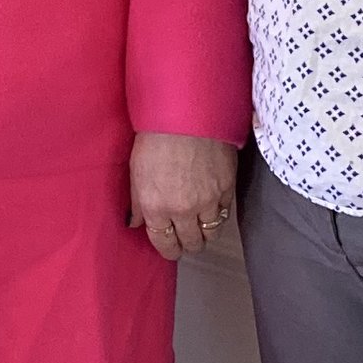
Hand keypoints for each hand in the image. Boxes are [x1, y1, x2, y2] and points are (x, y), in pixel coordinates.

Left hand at [127, 131, 238, 262]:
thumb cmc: (156, 136)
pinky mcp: (227, 189)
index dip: (168, 249)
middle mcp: (183, 210)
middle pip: (191, 244)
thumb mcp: (136, 170)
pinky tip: (212, 206)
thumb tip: (135, 222)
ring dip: (204, 232)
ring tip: (199, 224)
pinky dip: (218, 214)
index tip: (170, 247)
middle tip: (185, 236)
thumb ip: (136, 201)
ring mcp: (208, 201)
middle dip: (187, 244)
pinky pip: (225, 214)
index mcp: (156, 207)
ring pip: (211, 234)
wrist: (188, 113)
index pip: (165, 244)